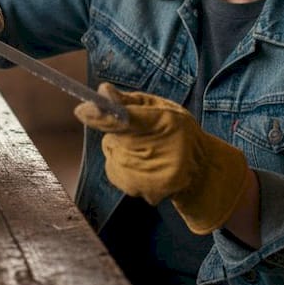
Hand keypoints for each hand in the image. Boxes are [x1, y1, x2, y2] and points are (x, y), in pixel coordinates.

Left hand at [74, 83, 249, 234]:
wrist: (201, 169)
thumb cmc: (178, 130)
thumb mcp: (161, 107)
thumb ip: (129, 101)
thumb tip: (101, 91)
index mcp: (165, 122)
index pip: (125, 120)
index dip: (101, 116)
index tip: (81, 109)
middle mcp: (159, 153)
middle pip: (113, 139)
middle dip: (117, 132)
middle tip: (139, 132)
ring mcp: (150, 177)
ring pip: (112, 154)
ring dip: (120, 149)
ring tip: (146, 149)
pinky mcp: (143, 193)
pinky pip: (115, 171)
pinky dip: (122, 165)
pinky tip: (143, 164)